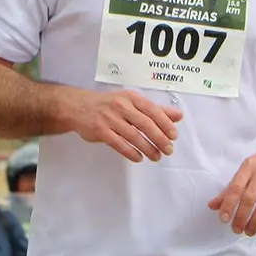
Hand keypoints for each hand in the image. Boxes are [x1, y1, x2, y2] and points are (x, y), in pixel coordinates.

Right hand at [67, 89, 182, 162]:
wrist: (78, 106)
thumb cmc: (108, 104)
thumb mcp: (131, 102)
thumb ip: (155, 109)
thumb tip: (178, 116)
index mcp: (131, 98)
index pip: (153, 110)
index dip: (165, 124)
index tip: (174, 136)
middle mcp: (121, 106)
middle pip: (145, 124)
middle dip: (159, 138)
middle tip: (168, 149)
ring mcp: (110, 119)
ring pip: (133, 136)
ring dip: (147, 148)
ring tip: (156, 156)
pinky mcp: (100, 131)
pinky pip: (118, 144)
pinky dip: (130, 152)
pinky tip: (139, 158)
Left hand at [208, 139, 255, 235]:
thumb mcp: (246, 170)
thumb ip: (230, 188)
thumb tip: (212, 205)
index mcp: (249, 167)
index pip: (235, 187)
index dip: (228, 205)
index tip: (224, 219)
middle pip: (249, 199)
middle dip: (241, 217)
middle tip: (236, 230)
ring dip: (255, 222)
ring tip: (249, 231)